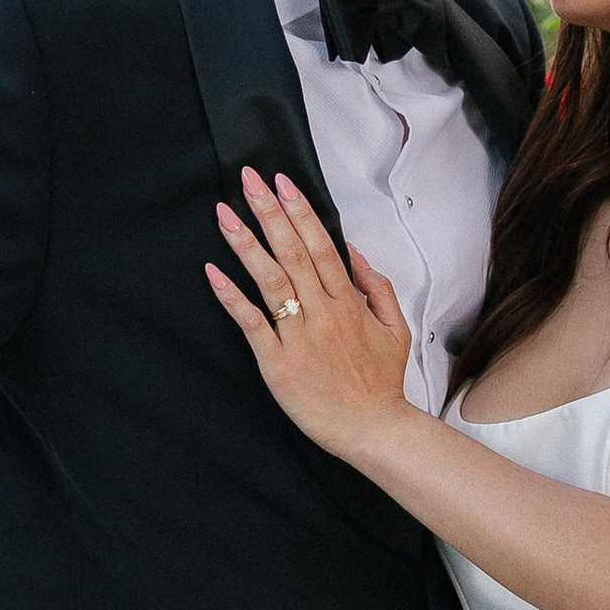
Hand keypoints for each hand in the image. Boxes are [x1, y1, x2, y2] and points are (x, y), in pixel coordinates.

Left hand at [207, 165, 413, 458]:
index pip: (321, 246)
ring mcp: (299, 337)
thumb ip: (376, 286)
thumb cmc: (381, 382)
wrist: (372, 429)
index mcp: (349, 302)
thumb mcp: (396, 328)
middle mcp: (324, 313)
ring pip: (271, 281)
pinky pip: (252, 324)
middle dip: (269, 212)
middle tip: (249, 180)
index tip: (282, 183)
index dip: (300, 211)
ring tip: (225, 214)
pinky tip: (213, 272)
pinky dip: (231, 297)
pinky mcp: (278, 364)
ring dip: (246, 244)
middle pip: (293, 253)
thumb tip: (353, 249)